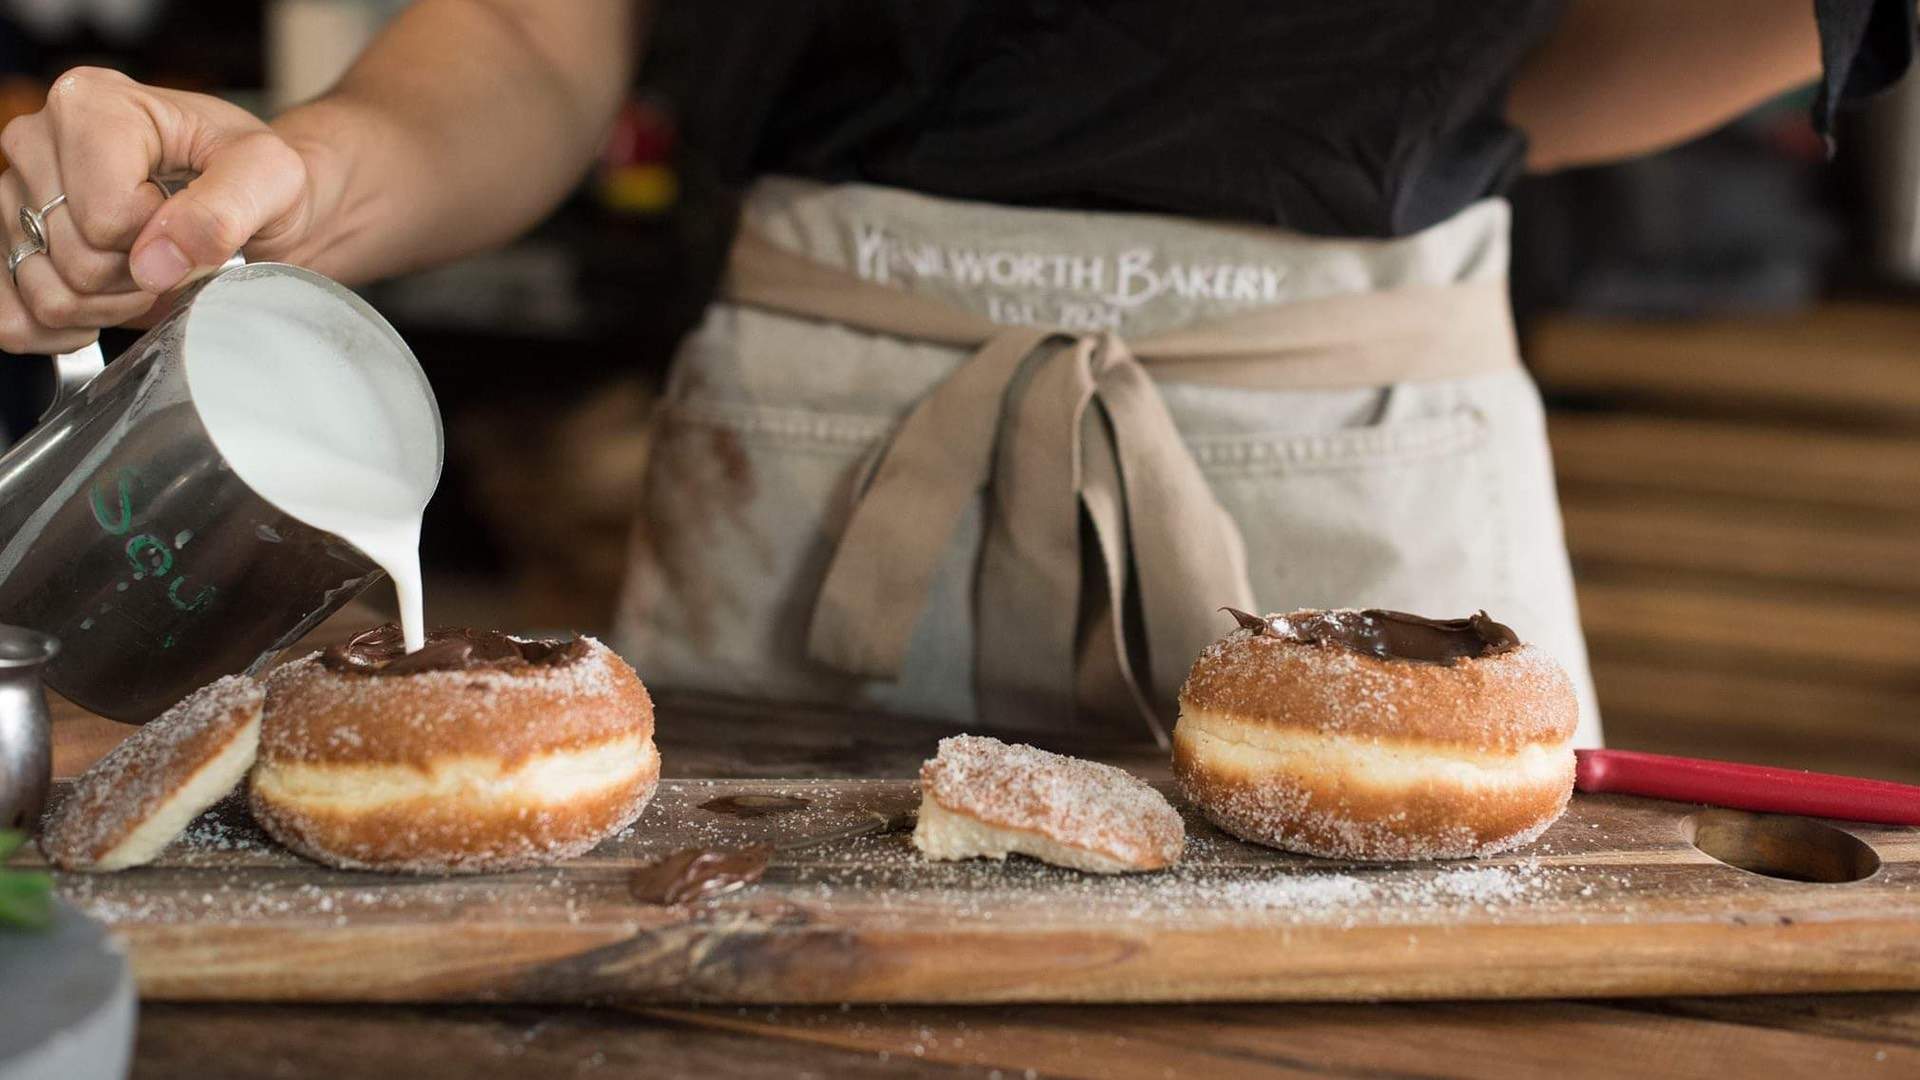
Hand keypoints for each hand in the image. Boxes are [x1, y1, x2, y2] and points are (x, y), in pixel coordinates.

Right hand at [0, 67, 313, 354]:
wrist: (250, 202)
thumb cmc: (253, 177)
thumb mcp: (271, 176)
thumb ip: (223, 210)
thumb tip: (155, 261)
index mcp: (92, 106)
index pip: (106, 216)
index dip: (161, 240)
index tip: (187, 220)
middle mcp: (37, 141)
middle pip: (76, 259)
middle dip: (138, 278)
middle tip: (173, 254)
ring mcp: (14, 193)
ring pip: (47, 294)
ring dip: (108, 306)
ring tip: (144, 272)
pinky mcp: (7, 242)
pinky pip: (10, 317)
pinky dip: (59, 330)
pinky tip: (102, 308)